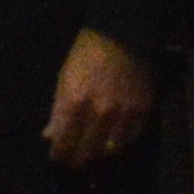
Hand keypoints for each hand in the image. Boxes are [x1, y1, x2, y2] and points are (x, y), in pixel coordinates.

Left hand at [43, 26, 154, 166]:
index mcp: (75, 105)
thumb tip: (50, 137)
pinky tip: (115, 134)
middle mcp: (99, 114)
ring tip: (96, 147)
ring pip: (110, 151)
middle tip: (76, 158)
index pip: (64, 146)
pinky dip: (122, 140)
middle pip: (87, 154)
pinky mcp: (142, 110)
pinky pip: (131, 138)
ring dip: (101, 151)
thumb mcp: (64, 80)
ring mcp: (123, 114)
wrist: (120, 34)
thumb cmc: (86, 55)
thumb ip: (57, 112)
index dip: (60, 155)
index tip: (59, 156)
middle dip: (78, 159)